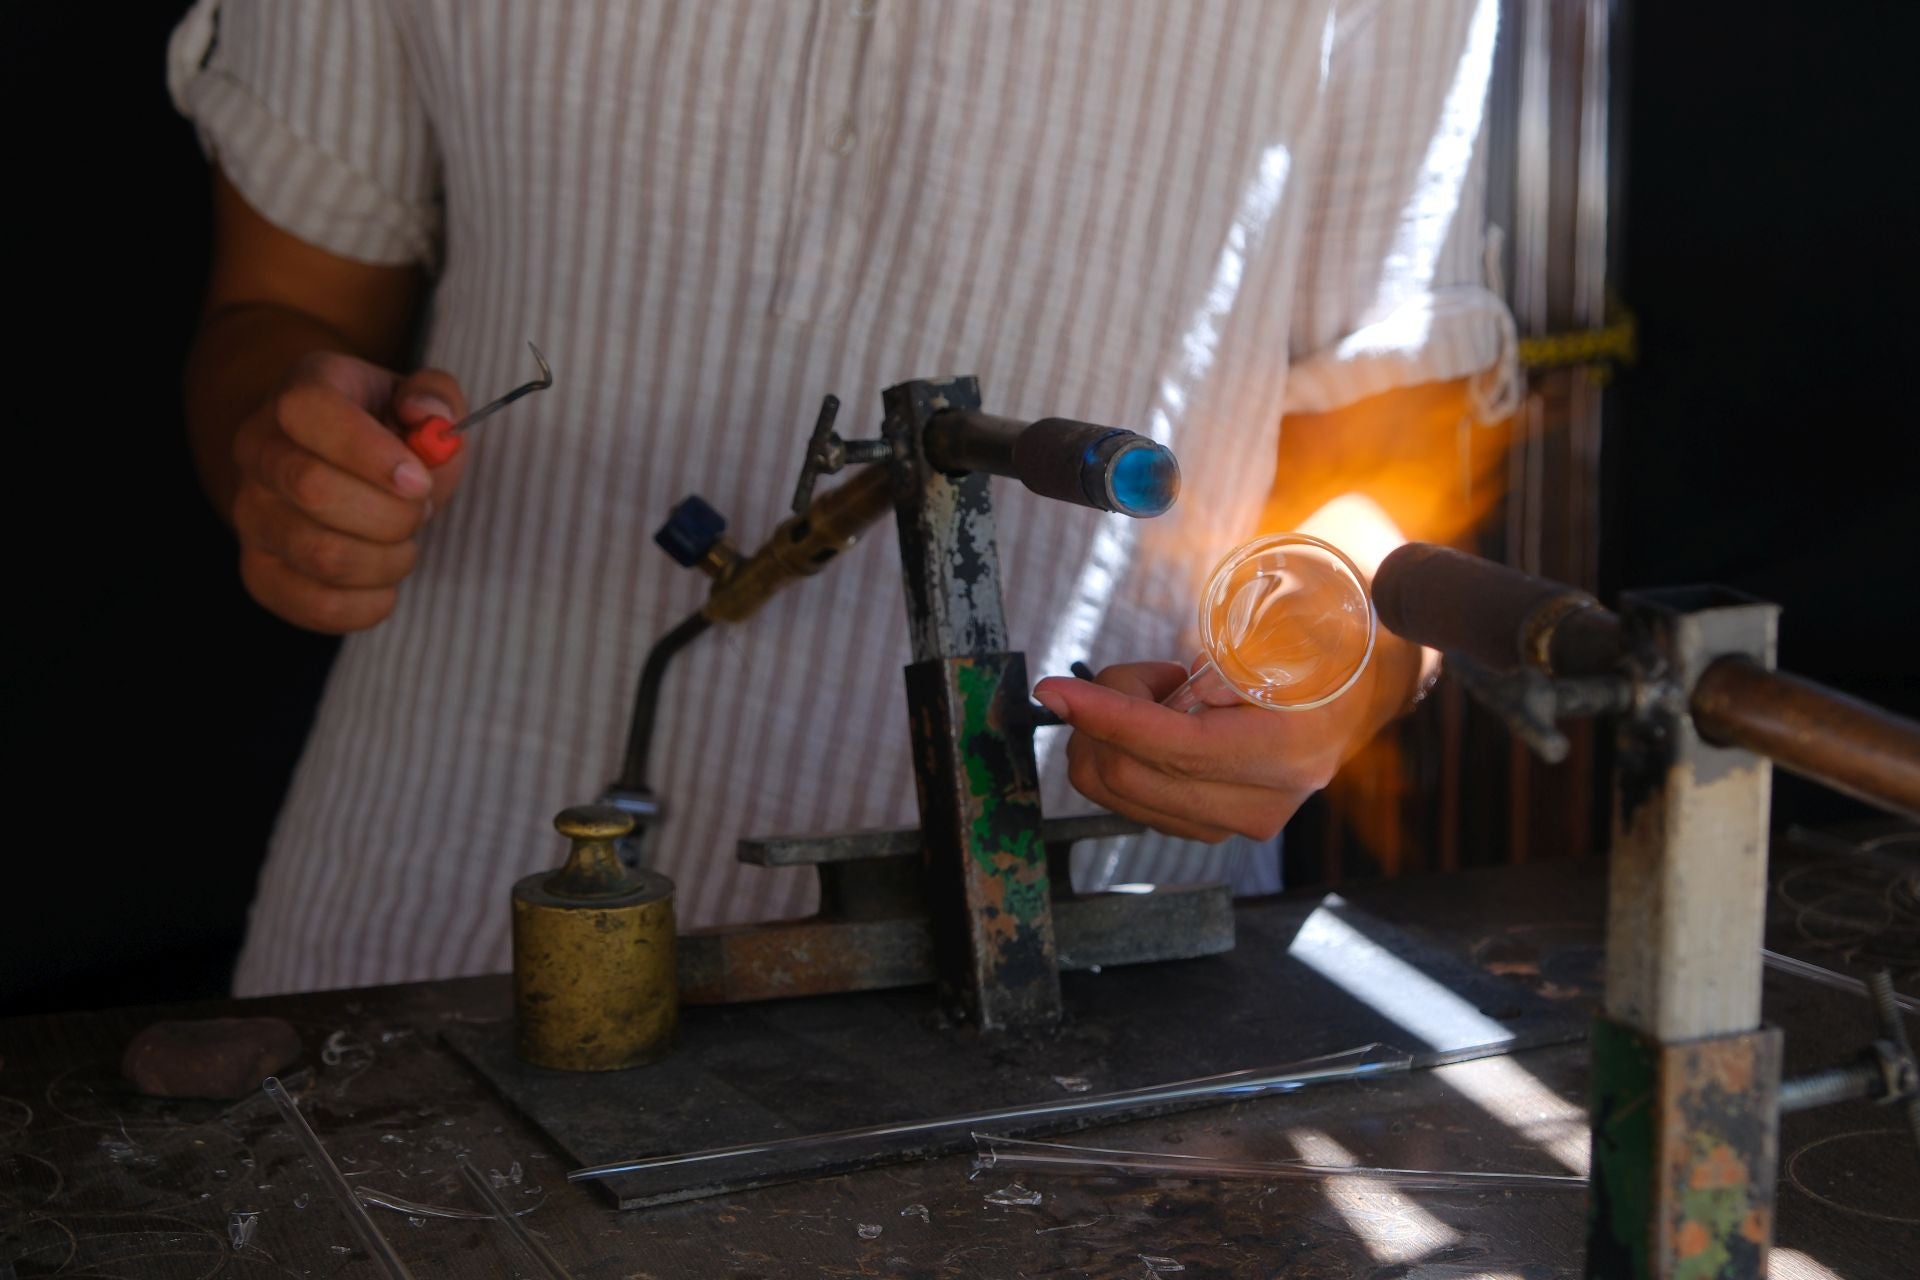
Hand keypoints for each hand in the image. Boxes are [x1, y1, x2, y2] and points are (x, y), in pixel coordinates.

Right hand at [229, 352, 467, 632]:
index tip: (418, 481)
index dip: (370, 452)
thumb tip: (429, 417)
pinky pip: (313, 605)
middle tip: (420, 512)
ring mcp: (251, 514)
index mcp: (297, 397)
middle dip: (392, 514)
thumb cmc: (386, 436)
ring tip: (404, 544)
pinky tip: (385, 584)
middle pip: (314, 491)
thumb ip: (435, 395)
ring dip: (388, 560)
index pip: (309, 411)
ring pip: (320, 554)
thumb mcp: (417, 399)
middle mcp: (259, 451)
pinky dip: (368, 605)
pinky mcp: (259, 572)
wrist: (329, 470)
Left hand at [1034, 661, 1372, 842]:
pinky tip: (1160, 724)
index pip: (1177, 746)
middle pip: (1134, 775)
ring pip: (1120, 793)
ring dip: (1109, 735)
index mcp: (1287, 751)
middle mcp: (1262, 802)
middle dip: (1103, 716)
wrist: (1348, 694)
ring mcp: (1235, 824)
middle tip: (1138, 676)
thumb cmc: (1310, 649)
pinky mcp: (1210, 827)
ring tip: (1158, 696)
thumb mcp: (1284, 633)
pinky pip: (1128, 800)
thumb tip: (1171, 695)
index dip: (1107, 715)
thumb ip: (1231, 660)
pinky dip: (1120, 755)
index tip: (1053, 690)